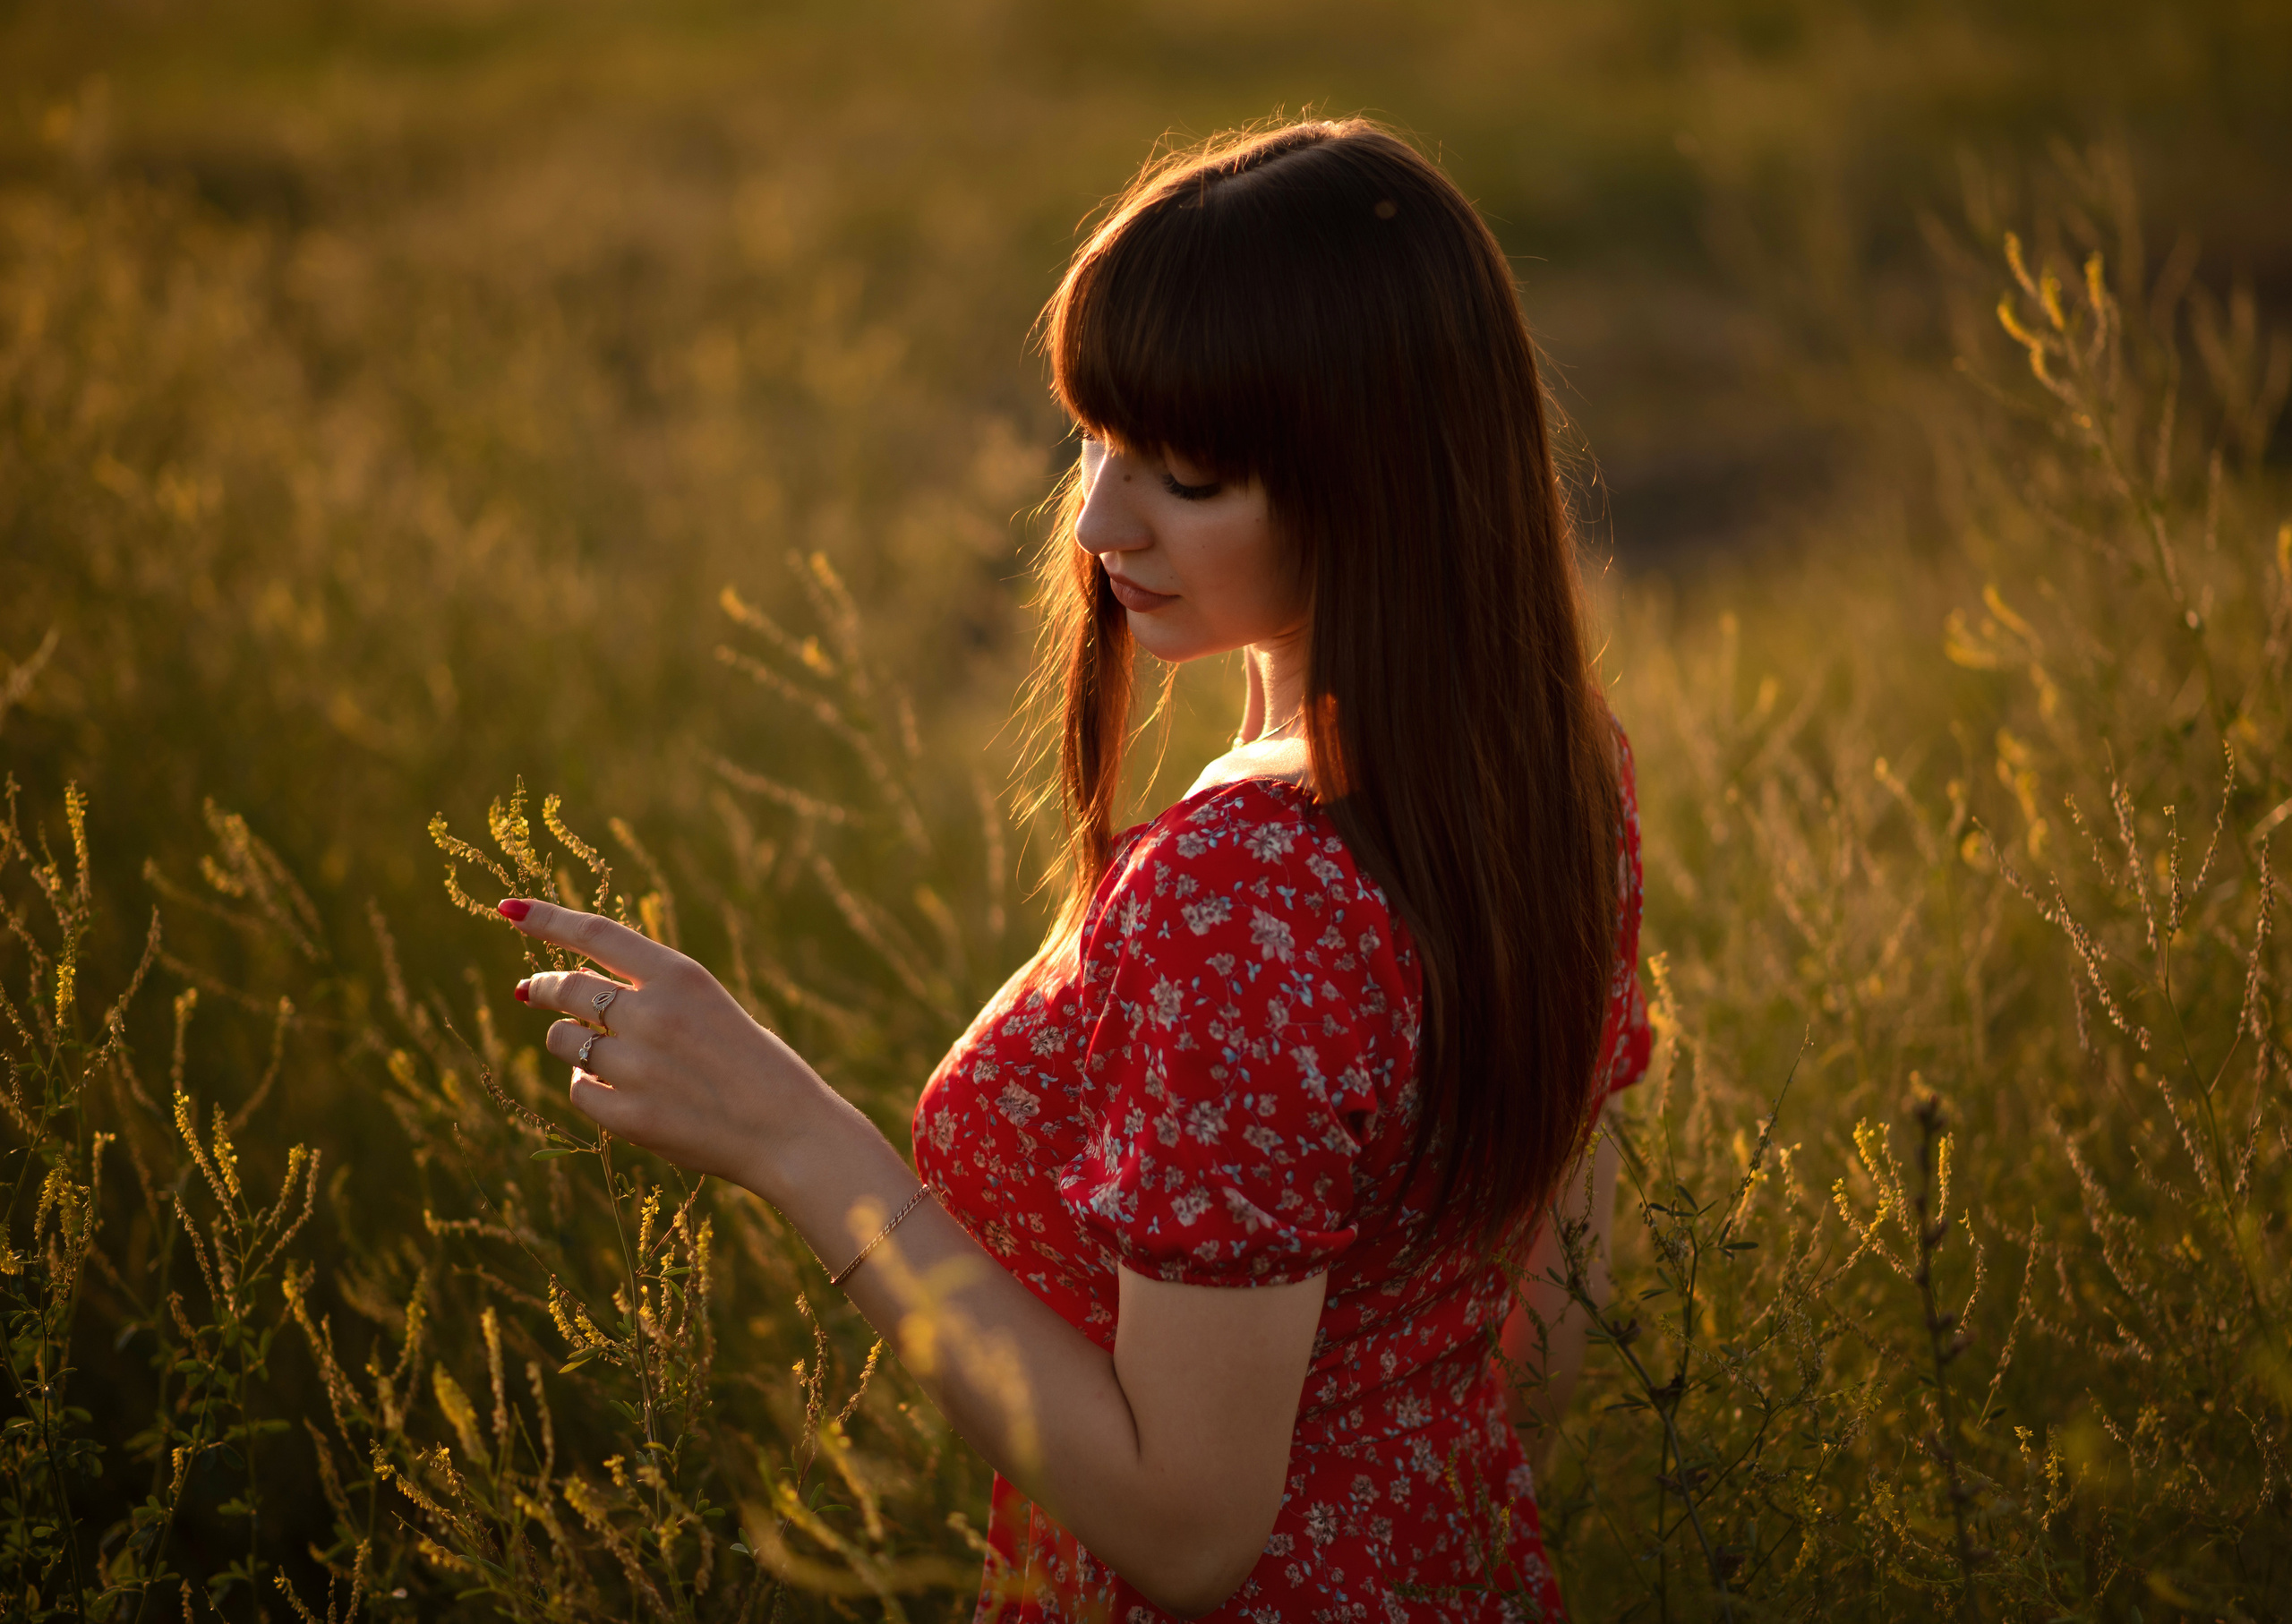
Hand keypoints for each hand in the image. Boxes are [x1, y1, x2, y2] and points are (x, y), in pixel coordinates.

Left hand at [499, 898, 828, 1190]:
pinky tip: (619, 1092)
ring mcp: (639, 1066)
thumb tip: (571, 993)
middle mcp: (654, 1014)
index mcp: (681, 977)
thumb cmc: (753, 1064)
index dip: (547, 920)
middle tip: (531, 990)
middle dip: (542, 987)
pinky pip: (581, 1090)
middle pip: (568, 988)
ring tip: (591, 1051)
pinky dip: (591, 1087)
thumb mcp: (710, 1006)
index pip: (596, 934)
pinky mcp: (630, 1116)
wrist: (791, 1132)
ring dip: (568, 1042)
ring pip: (564, 1041)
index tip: (511, 910)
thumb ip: (651, 994)